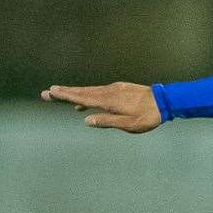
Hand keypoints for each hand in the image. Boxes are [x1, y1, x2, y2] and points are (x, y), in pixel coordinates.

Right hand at [40, 82, 161, 133]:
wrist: (166, 101)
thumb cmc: (148, 116)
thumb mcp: (128, 125)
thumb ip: (107, 122)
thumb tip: (86, 120)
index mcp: (107, 101)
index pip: (81, 98)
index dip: (65, 96)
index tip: (50, 93)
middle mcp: (108, 92)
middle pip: (82, 92)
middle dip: (64, 93)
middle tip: (46, 92)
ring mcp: (114, 89)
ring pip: (90, 90)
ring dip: (75, 93)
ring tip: (61, 94)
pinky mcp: (121, 88)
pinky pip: (100, 91)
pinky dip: (89, 95)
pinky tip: (86, 102)